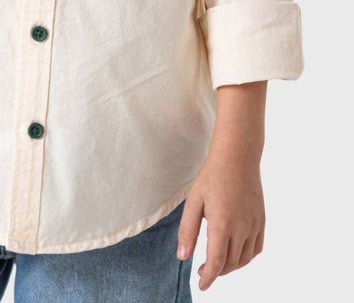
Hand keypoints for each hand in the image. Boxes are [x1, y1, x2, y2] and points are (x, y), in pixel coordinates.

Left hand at [176, 154, 264, 290]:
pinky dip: (246, 257)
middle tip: (203, 270)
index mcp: (221, 225)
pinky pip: (256, 249)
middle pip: (229, 263)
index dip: (208, 278)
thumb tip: (182, 257)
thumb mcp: (193, 201)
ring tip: (217, 262)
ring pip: (244, 259)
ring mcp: (254, 225)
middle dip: (216, 272)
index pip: (216, 263)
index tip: (202, 285)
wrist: (237, 157)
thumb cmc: (212, 177)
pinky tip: (236, 253)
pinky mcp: (261, 221)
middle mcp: (241, 229)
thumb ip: (187, 231)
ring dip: (230, 266)